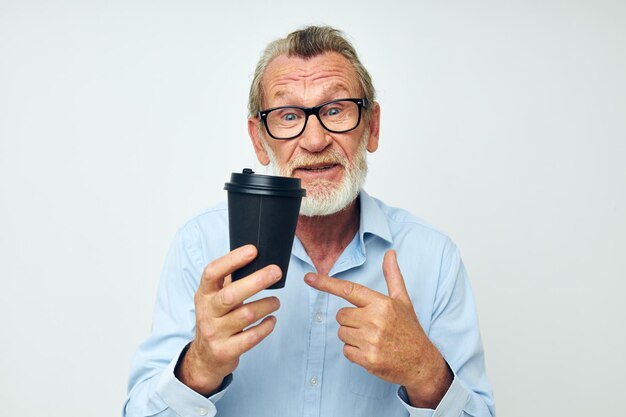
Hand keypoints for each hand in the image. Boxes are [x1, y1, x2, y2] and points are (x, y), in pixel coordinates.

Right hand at [176, 245, 281, 395]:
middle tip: (276, 272)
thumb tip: (255, 256)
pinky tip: (271, 320)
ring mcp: (215, 333)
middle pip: (231, 295)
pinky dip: (266, 327)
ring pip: (246, 315)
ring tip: (276, 302)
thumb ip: (229, 280)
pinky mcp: (226, 351)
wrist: (205, 357)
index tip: (253, 250)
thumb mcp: (214, 298)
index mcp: (204, 294)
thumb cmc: (217, 319)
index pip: (212, 272)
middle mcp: (207, 312)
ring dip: (266, 305)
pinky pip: (252, 337)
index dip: (232, 260)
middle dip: (256, 281)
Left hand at [304, 250, 451, 407]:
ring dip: (352, 336)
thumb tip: (390, 253)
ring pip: (341, 333)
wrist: (421, 361)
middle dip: (351, 320)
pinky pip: (346, 351)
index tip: (309, 278)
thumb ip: (392, 275)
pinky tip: (371, 351)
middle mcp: (375, 320)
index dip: (326, 284)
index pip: (348, 290)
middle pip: (341, 315)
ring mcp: (371, 340)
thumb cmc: (409, 329)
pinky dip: (355, 352)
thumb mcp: (403, 300)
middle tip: (370, 326)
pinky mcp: (367, 358)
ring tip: (372, 339)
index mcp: (382, 304)